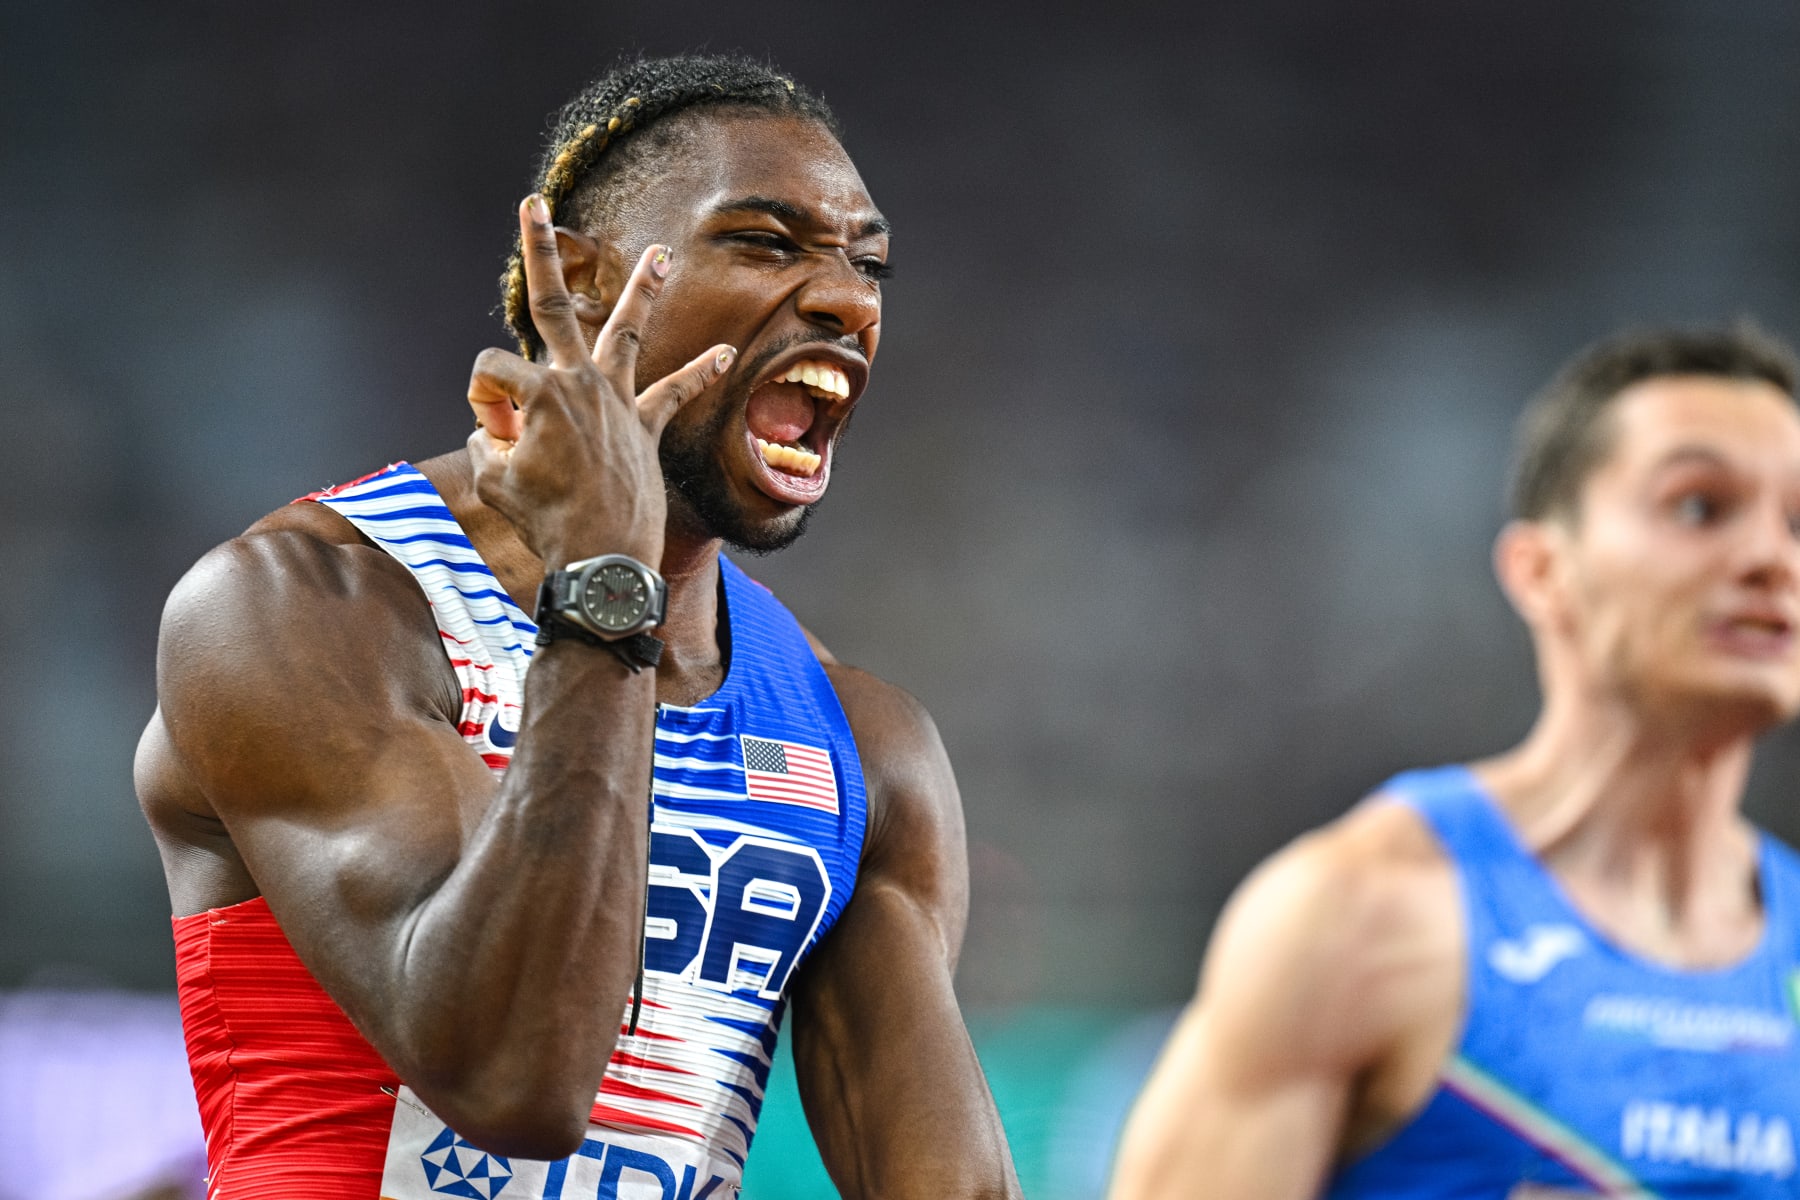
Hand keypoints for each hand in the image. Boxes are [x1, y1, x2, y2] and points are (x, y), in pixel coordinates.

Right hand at [465, 194, 734, 565]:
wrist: (602, 561)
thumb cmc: (544, 525)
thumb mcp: (493, 483)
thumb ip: (488, 445)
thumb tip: (499, 433)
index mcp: (539, 394)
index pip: (491, 373)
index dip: (482, 404)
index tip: (492, 440)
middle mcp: (581, 383)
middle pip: (553, 305)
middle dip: (541, 250)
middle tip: (533, 205)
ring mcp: (618, 402)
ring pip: (628, 331)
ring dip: (643, 290)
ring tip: (662, 254)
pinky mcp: (646, 429)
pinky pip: (676, 394)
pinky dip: (701, 374)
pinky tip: (728, 353)